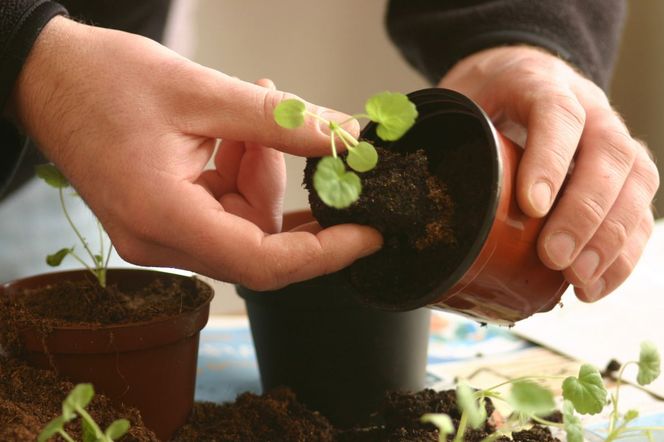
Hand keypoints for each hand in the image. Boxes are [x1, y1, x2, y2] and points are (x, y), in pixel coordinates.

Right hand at [11, 16, 381, 289]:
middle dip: (287, 189)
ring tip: (253, 117)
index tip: (369, 235)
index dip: (325, 253)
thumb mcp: (203, 93)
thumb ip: (281, 122)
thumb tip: (347, 139)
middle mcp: (158, 240)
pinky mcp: (162, 218)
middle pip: (258, 240)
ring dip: (262, 173)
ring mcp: (158, 233)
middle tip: (300, 133)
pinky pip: (222, 209)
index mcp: (162, 217)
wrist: (45, 76)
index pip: (264, 263)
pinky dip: (241, 173)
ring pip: (244, 223)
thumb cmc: (104, 79)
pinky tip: (238, 133)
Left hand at [439, 46, 658, 301]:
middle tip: (555, 258)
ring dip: (612, 240)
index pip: (557, 115)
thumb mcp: (455, 101)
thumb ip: (431, 132)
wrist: (523, 74)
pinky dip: (623, 252)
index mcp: (541, 85)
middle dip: (586, 214)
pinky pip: (638, 210)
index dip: (549, 159)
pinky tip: (595, 284)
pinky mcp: (621, 173)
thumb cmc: (486, 96)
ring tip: (580, 283)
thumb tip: (384, 182)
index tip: (530, 206)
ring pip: (634, 186)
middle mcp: (589, 109)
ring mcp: (611, 140)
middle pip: (608, 157)